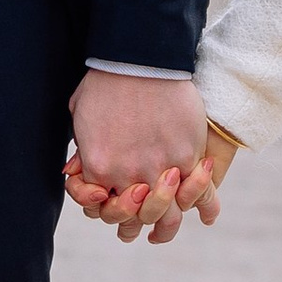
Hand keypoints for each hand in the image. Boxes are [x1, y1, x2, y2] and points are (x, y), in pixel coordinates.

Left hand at [65, 71, 217, 245]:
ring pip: (169, 215)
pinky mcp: (187, 157)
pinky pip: (199, 193)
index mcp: (98, 168)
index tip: (119, 201)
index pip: (103, 209)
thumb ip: (81, 150)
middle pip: (138, 219)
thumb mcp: (80, 116)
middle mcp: (128, 177)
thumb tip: (74, 170)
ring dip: (171, 220)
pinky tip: (207, 214)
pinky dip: (204, 204)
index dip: (110, 210)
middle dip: (142, 223)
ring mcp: (160, 170)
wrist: (140, 59)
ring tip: (176, 217)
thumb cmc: (106, 81)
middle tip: (149, 222)